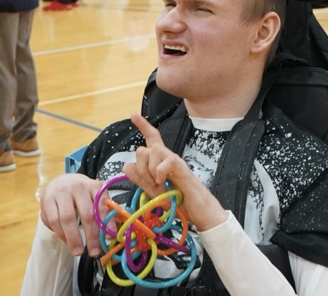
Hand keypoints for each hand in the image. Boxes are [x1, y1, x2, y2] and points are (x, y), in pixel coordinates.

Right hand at [40, 173, 104, 256]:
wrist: (61, 181)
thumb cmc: (82, 193)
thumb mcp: (95, 197)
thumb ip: (104, 212)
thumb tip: (113, 232)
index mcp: (95, 186)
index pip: (103, 205)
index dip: (107, 222)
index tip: (109, 238)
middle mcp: (79, 187)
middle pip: (86, 214)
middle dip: (91, 236)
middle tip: (94, 252)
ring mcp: (62, 193)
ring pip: (68, 219)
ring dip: (73, 239)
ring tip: (78, 251)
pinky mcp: (47, 200)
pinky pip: (54, 221)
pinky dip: (61, 234)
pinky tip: (67, 241)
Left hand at [123, 113, 227, 231]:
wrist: (199, 211)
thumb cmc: (178, 201)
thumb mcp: (153, 191)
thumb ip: (140, 178)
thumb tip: (128, 165)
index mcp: (161, 161)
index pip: (152, 138)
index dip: (142, 126)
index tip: (132, 114)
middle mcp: (168, 157)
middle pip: (144, 148)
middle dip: (141, 168)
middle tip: (151, 185)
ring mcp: (176, 162)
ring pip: (153, 151)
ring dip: (150, 172)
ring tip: (159, 186)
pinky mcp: (182, 169)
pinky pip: (166, 161)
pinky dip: (159, 172)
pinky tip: (162, 182)